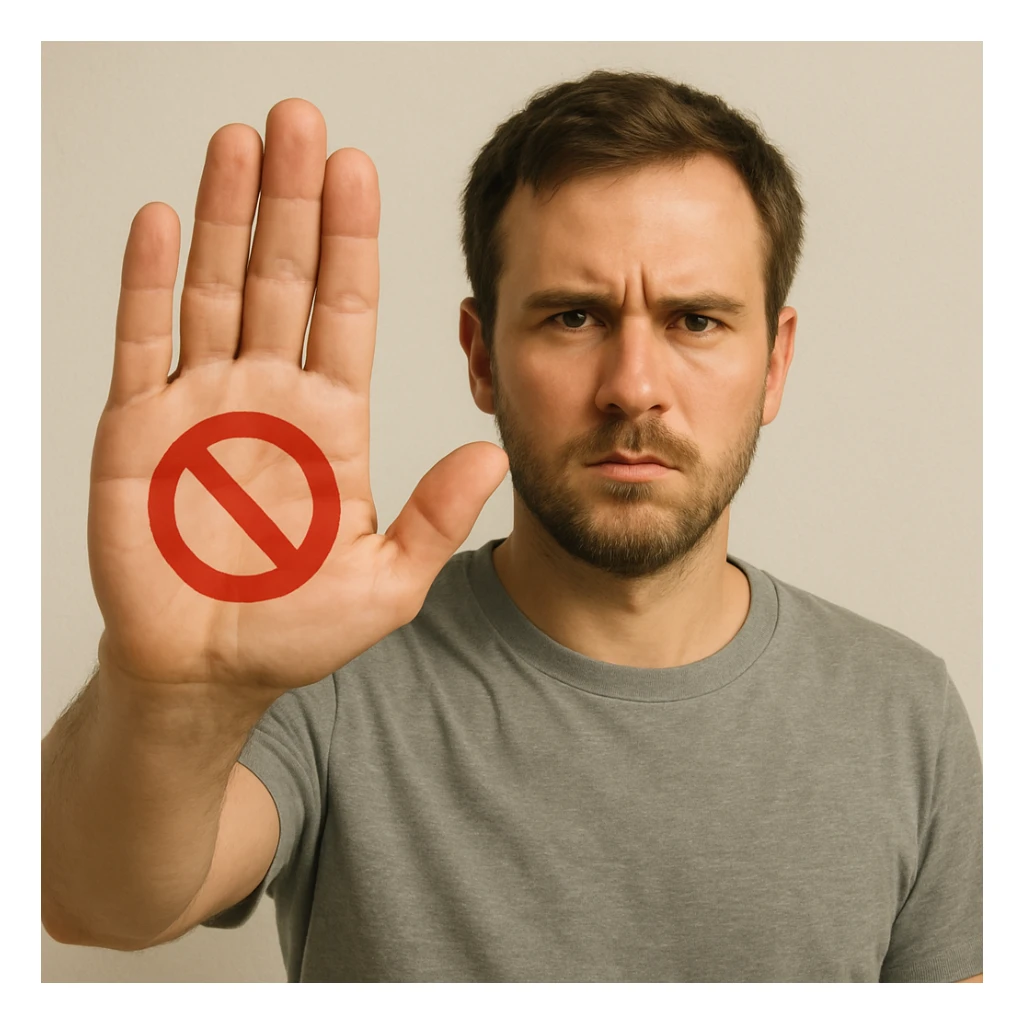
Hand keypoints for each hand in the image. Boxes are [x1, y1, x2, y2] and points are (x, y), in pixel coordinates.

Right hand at [88, 99, 507, 697]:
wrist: (205, 670)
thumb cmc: (294, 631)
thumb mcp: (385, 582)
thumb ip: (432, 516)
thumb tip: (492, 455)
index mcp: (331, 420)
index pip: (345, 308)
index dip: (352, 239)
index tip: (358, 170)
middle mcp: (269, 394)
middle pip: (283, 276)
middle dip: (293, 199)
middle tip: (301, 120)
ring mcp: (201, 401)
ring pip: (214, 286)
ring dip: (226, 215)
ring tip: (240, 143)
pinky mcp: (137, 425)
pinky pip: (140, 339)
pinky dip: (146, 280)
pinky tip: (160, 223)